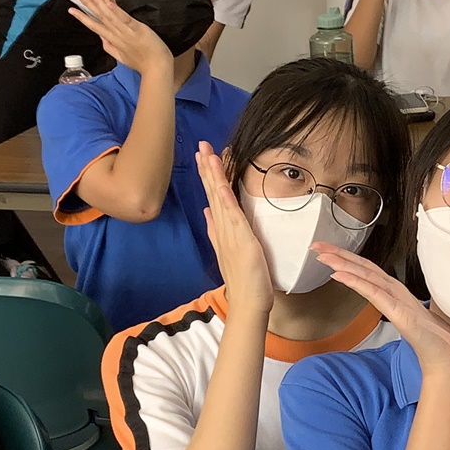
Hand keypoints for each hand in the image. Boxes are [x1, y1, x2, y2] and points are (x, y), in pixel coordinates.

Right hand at [70, 0, 171, 77]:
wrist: (156, 68)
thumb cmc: (143, 63)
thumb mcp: (121, 57)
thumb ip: (109, 46)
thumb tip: (102, 38)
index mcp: (113, 40)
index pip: (95, 26)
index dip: (83, 17)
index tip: (73, 10)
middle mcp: (117, 35)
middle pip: (99, 17)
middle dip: (87, 5)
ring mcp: (126, 32)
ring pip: (108, 16)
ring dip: (98, 4)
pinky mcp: (136, 30)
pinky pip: (124, 19)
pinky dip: (116, 11)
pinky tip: (109, 3)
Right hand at [197, 142, 271, 315]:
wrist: (247, 303)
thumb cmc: (244, 280)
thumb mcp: (229, 251)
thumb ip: (217, 231)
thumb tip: (208, 212)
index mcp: (221, 230)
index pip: (213, 197)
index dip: (208, 176)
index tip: (203, 156)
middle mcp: (223, 229)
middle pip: (212, 193)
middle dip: (206, 169)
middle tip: (201, 145)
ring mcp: (230, 235)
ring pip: (220, 199)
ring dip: (213, 176)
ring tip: (207, 154)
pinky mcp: (241, 241)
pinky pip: (232, 216)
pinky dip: (225, 199)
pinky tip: (219, 184)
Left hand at [310, 243, 449, 376]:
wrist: (446, 361)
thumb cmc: (431, 342)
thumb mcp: (406, 321)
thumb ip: (394, 308)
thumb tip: (382, 302)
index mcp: (396, 292)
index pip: (367, 270)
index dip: (346, 259)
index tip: (325, 252)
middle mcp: (396, 291)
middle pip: (364, 267)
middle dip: (339, 255)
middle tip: (316, 245)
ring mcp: (398, 300)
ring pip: (367, 275)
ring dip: (343, 263)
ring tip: (323, 255)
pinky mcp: (400, 312)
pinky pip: (373, 294)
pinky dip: (355, 282)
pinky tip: (339, 275)